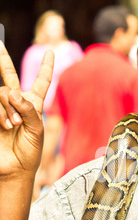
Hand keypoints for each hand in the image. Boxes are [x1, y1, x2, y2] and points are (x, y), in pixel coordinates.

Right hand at [0, 41, 53, 176]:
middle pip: (10, 76)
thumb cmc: (30, 151)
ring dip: (8, 108)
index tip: (50, 51)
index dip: (46, 67)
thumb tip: (13, 92)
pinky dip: (1, 113)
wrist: (15, 168)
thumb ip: (28, 109)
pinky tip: (5, 126)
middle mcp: (17, 103)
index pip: (41, 82)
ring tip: (13, 126)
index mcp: (34, 105)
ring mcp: (2, 109)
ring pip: (2, 93)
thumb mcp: (37, 130)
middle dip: (3, 60)